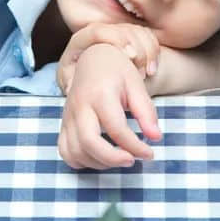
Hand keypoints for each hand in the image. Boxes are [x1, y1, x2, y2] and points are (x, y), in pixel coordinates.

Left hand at [57, 23, 158, 95]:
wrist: (93, 84)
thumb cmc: (77, 83)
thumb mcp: (70, 83)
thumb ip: (70, 83)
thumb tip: (71, 87)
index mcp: (80, 41)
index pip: (97, 31)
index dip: (115, 39)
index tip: (129, 55)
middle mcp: (99, 32)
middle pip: (120, 29)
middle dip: (136, 45)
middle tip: (141, 67)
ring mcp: (115, 32)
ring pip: (136, 31)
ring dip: (146, 52)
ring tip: (147, 74)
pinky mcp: (130, 35)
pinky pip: (146, 35)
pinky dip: (153, 51)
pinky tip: (152, 69)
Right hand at [58, 44, 161, 169]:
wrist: (94, 58)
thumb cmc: (118, 71)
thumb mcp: (136, 85)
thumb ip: (146, 112)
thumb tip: (156, 138)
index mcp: (100, 94)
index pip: (116, 128)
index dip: (135, 146)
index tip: (149, 154)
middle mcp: (80, 106)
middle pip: (89, 142)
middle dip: (112, 159)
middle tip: (131, 161)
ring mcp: (68, 116)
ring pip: (76, 151)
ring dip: (99, 162)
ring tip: (118, 157)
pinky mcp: (63, 123)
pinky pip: (65, 151)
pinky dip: (81, 161)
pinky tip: (99, 157)